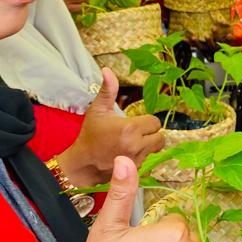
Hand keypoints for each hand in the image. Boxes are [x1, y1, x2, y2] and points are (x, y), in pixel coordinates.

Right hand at [57, 69, 164, 186]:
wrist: (82, 163)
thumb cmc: (90, 134)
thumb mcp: (98, 110)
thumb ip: (108, 90)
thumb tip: (107, 70)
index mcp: (130, 128)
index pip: (155, 122)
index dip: (146, 121)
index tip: (134, 122)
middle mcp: (136, 145)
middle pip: (160, 137)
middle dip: (150, 133)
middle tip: (135, 133)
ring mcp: (136, 160)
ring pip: (155, 149)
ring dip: (147, 145)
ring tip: (130, 142)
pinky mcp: (135, 171)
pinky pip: (148, 160)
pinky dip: (142, 156)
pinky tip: (128, 153)